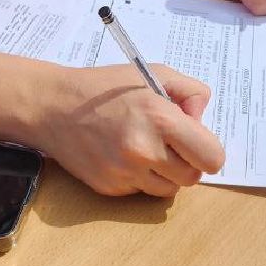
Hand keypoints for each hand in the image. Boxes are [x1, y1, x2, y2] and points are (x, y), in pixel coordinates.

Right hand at [36, 64, 223, 196]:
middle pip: (193, 177)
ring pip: (168, 189)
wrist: (54, 107)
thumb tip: (201, 121)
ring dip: (164, 173)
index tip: (196, 142)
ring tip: (144, 147)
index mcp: (160, 119)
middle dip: (186, 161)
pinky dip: (138, 177)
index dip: (208, 150)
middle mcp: (145, 151)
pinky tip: (121, 154)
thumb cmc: (106, 88)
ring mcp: (126, 174)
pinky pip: (141, 191)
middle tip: (168, 142)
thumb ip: (190, 92)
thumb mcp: (153, 74)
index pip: (211, 157)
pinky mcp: (110, 189)